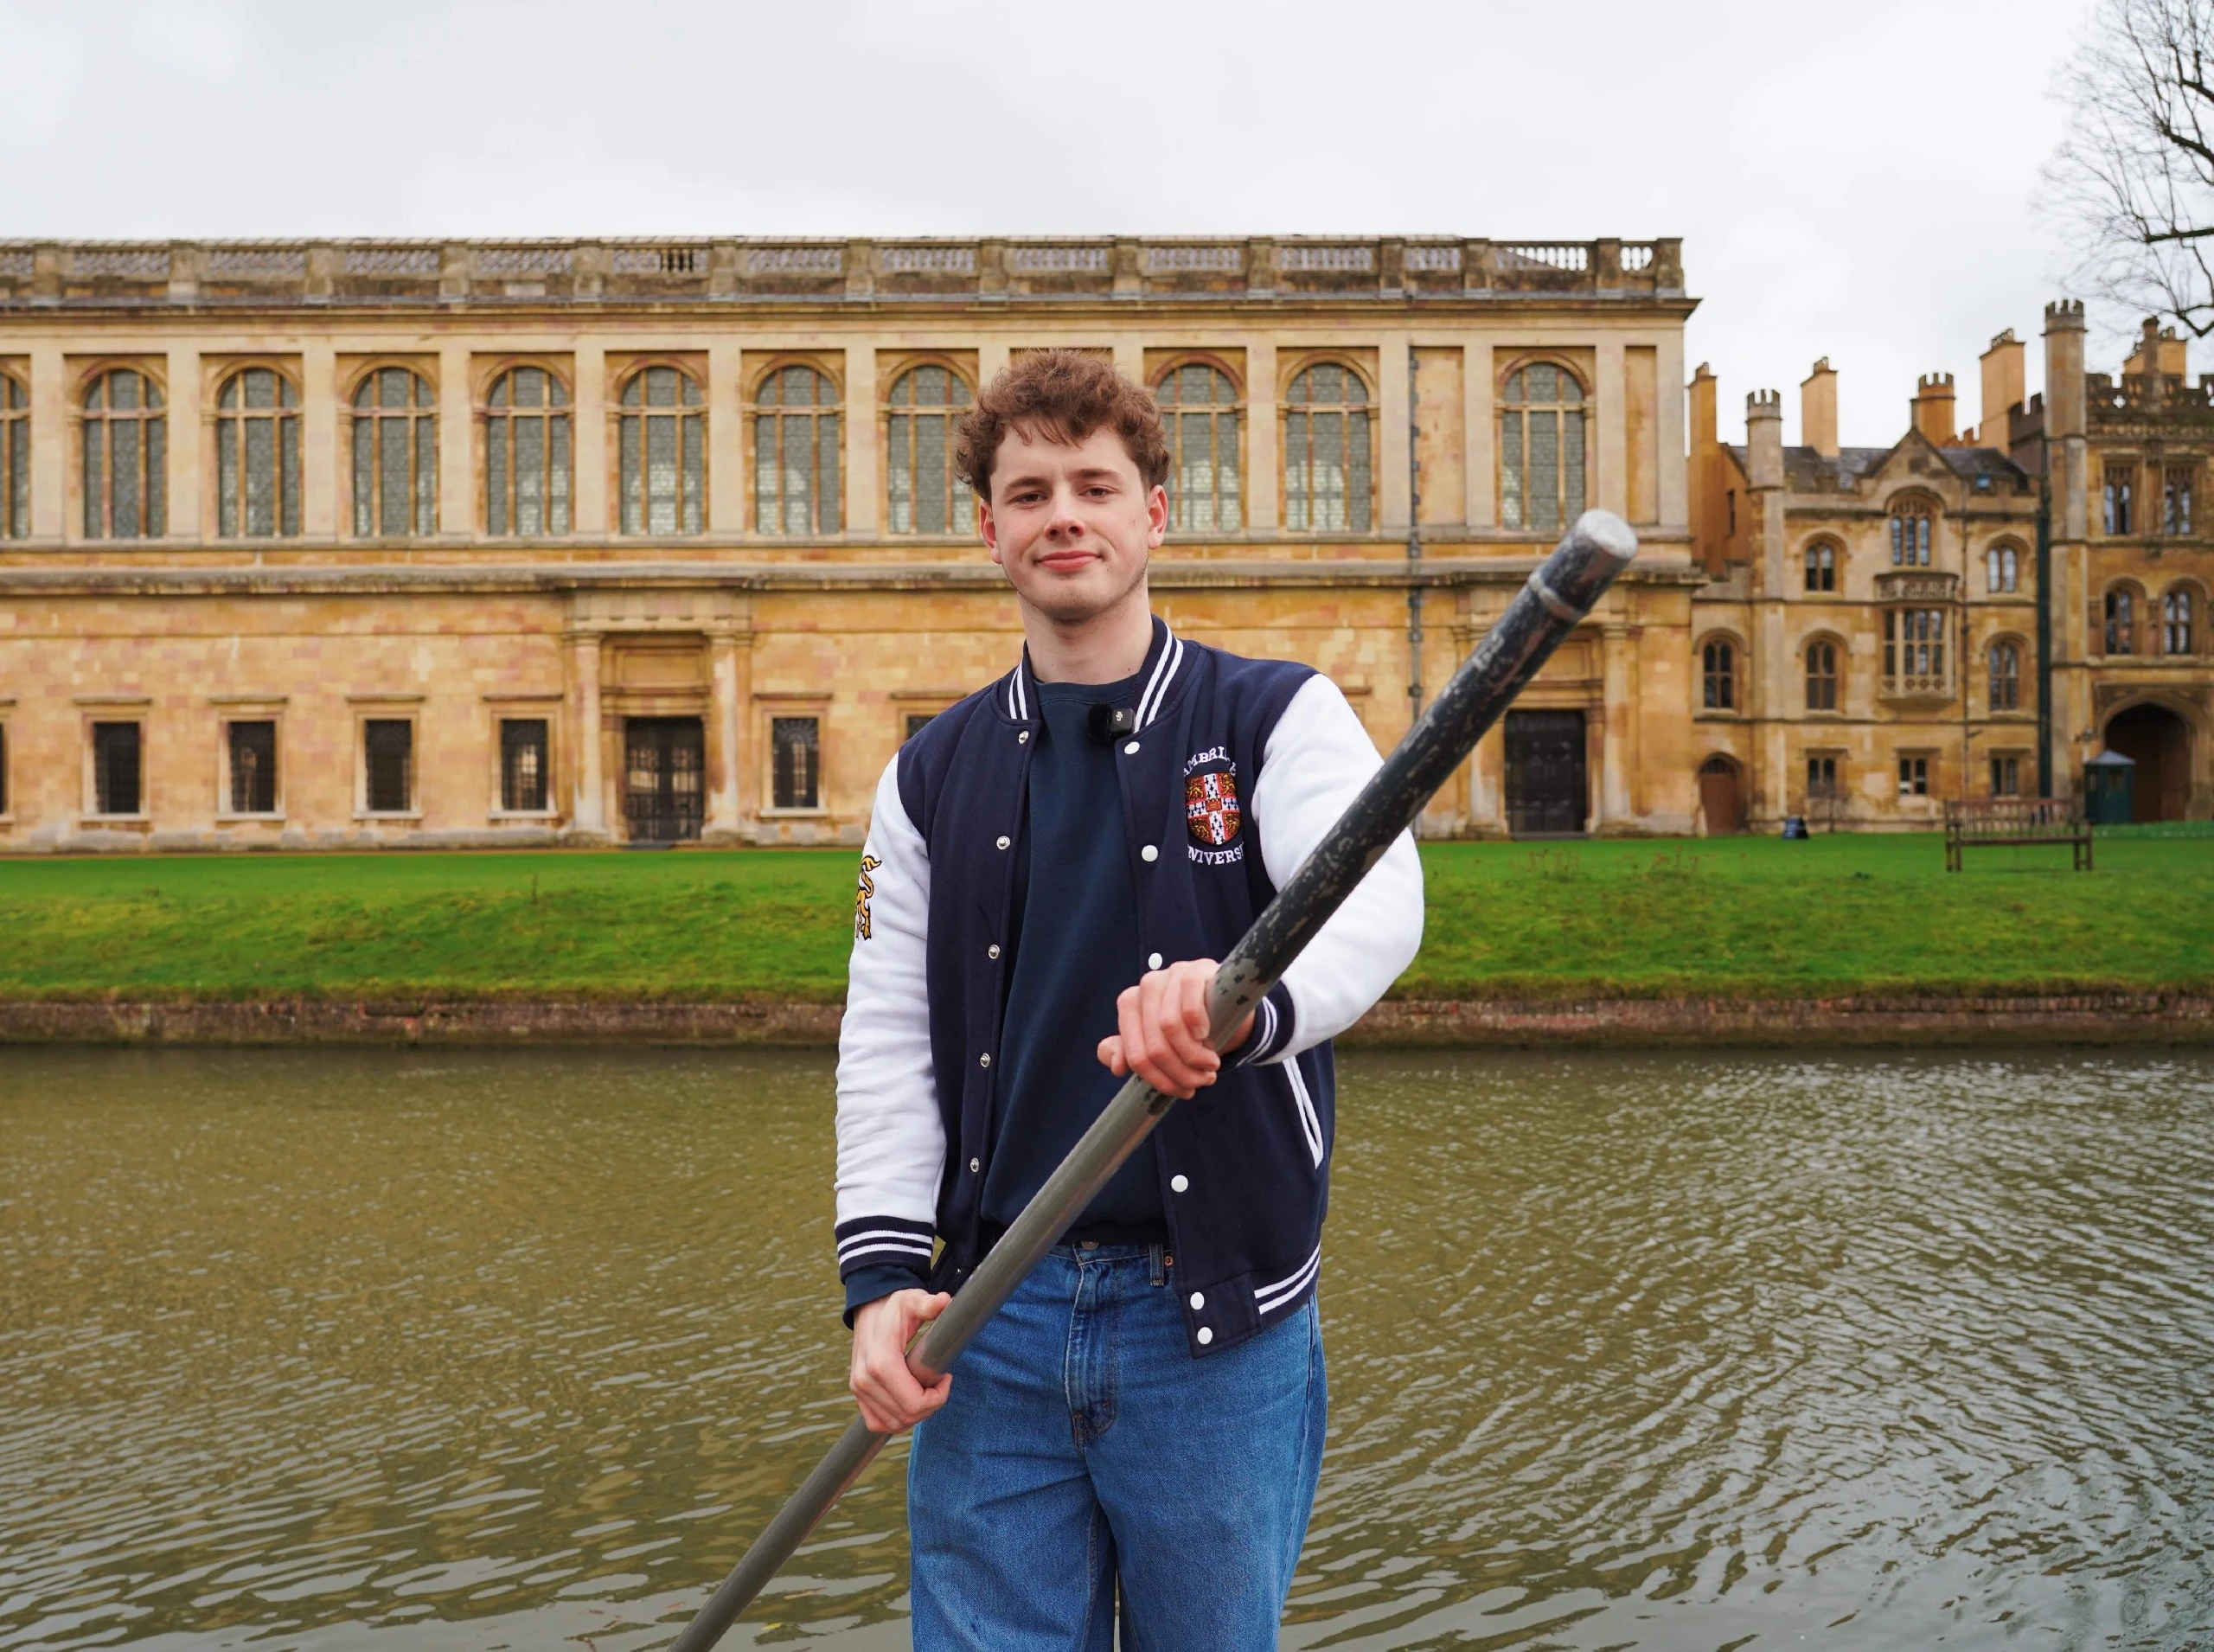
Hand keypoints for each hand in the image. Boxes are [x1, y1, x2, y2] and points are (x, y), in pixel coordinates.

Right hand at [849, 1288, 952, 1433]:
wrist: (869, 1310)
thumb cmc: (894, 1308)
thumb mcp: (912, 1301)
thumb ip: (928, 1304)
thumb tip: (945, 1300)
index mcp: (881, 1362)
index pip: (914, 1403)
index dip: (938, 1397)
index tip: (946, 1377)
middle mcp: (865, 1380)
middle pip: (907, 1416)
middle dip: (930, 1405)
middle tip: (939, 1383)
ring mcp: (859, 1389)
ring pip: (894, 1424)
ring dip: (916, 1413)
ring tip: (926, 1390)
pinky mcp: (857, 1394)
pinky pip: (877, 1423)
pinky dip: (897, 1419)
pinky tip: (909, 1400)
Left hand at [1096, 957, 1253, 1098]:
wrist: (1224, 1001)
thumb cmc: (1188, 1027)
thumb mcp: (1158, 1040)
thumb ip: (1130, 1052)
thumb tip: (1117, 1067)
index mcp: (1129, 1004)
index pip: (1135, 1055)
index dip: (1159, 1080)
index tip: (1182, 1091)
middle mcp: (1146, 986)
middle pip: (1154, 1046)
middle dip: (1180, 1072)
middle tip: (1201, 1082)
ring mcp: (1170, 975)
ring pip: (1170, 1028)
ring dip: (1194, 1056)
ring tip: (1210, 1066)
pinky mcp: (1195, 971)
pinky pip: (1189, 1005)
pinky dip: (1198, 1028)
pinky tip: (1208, 1038)